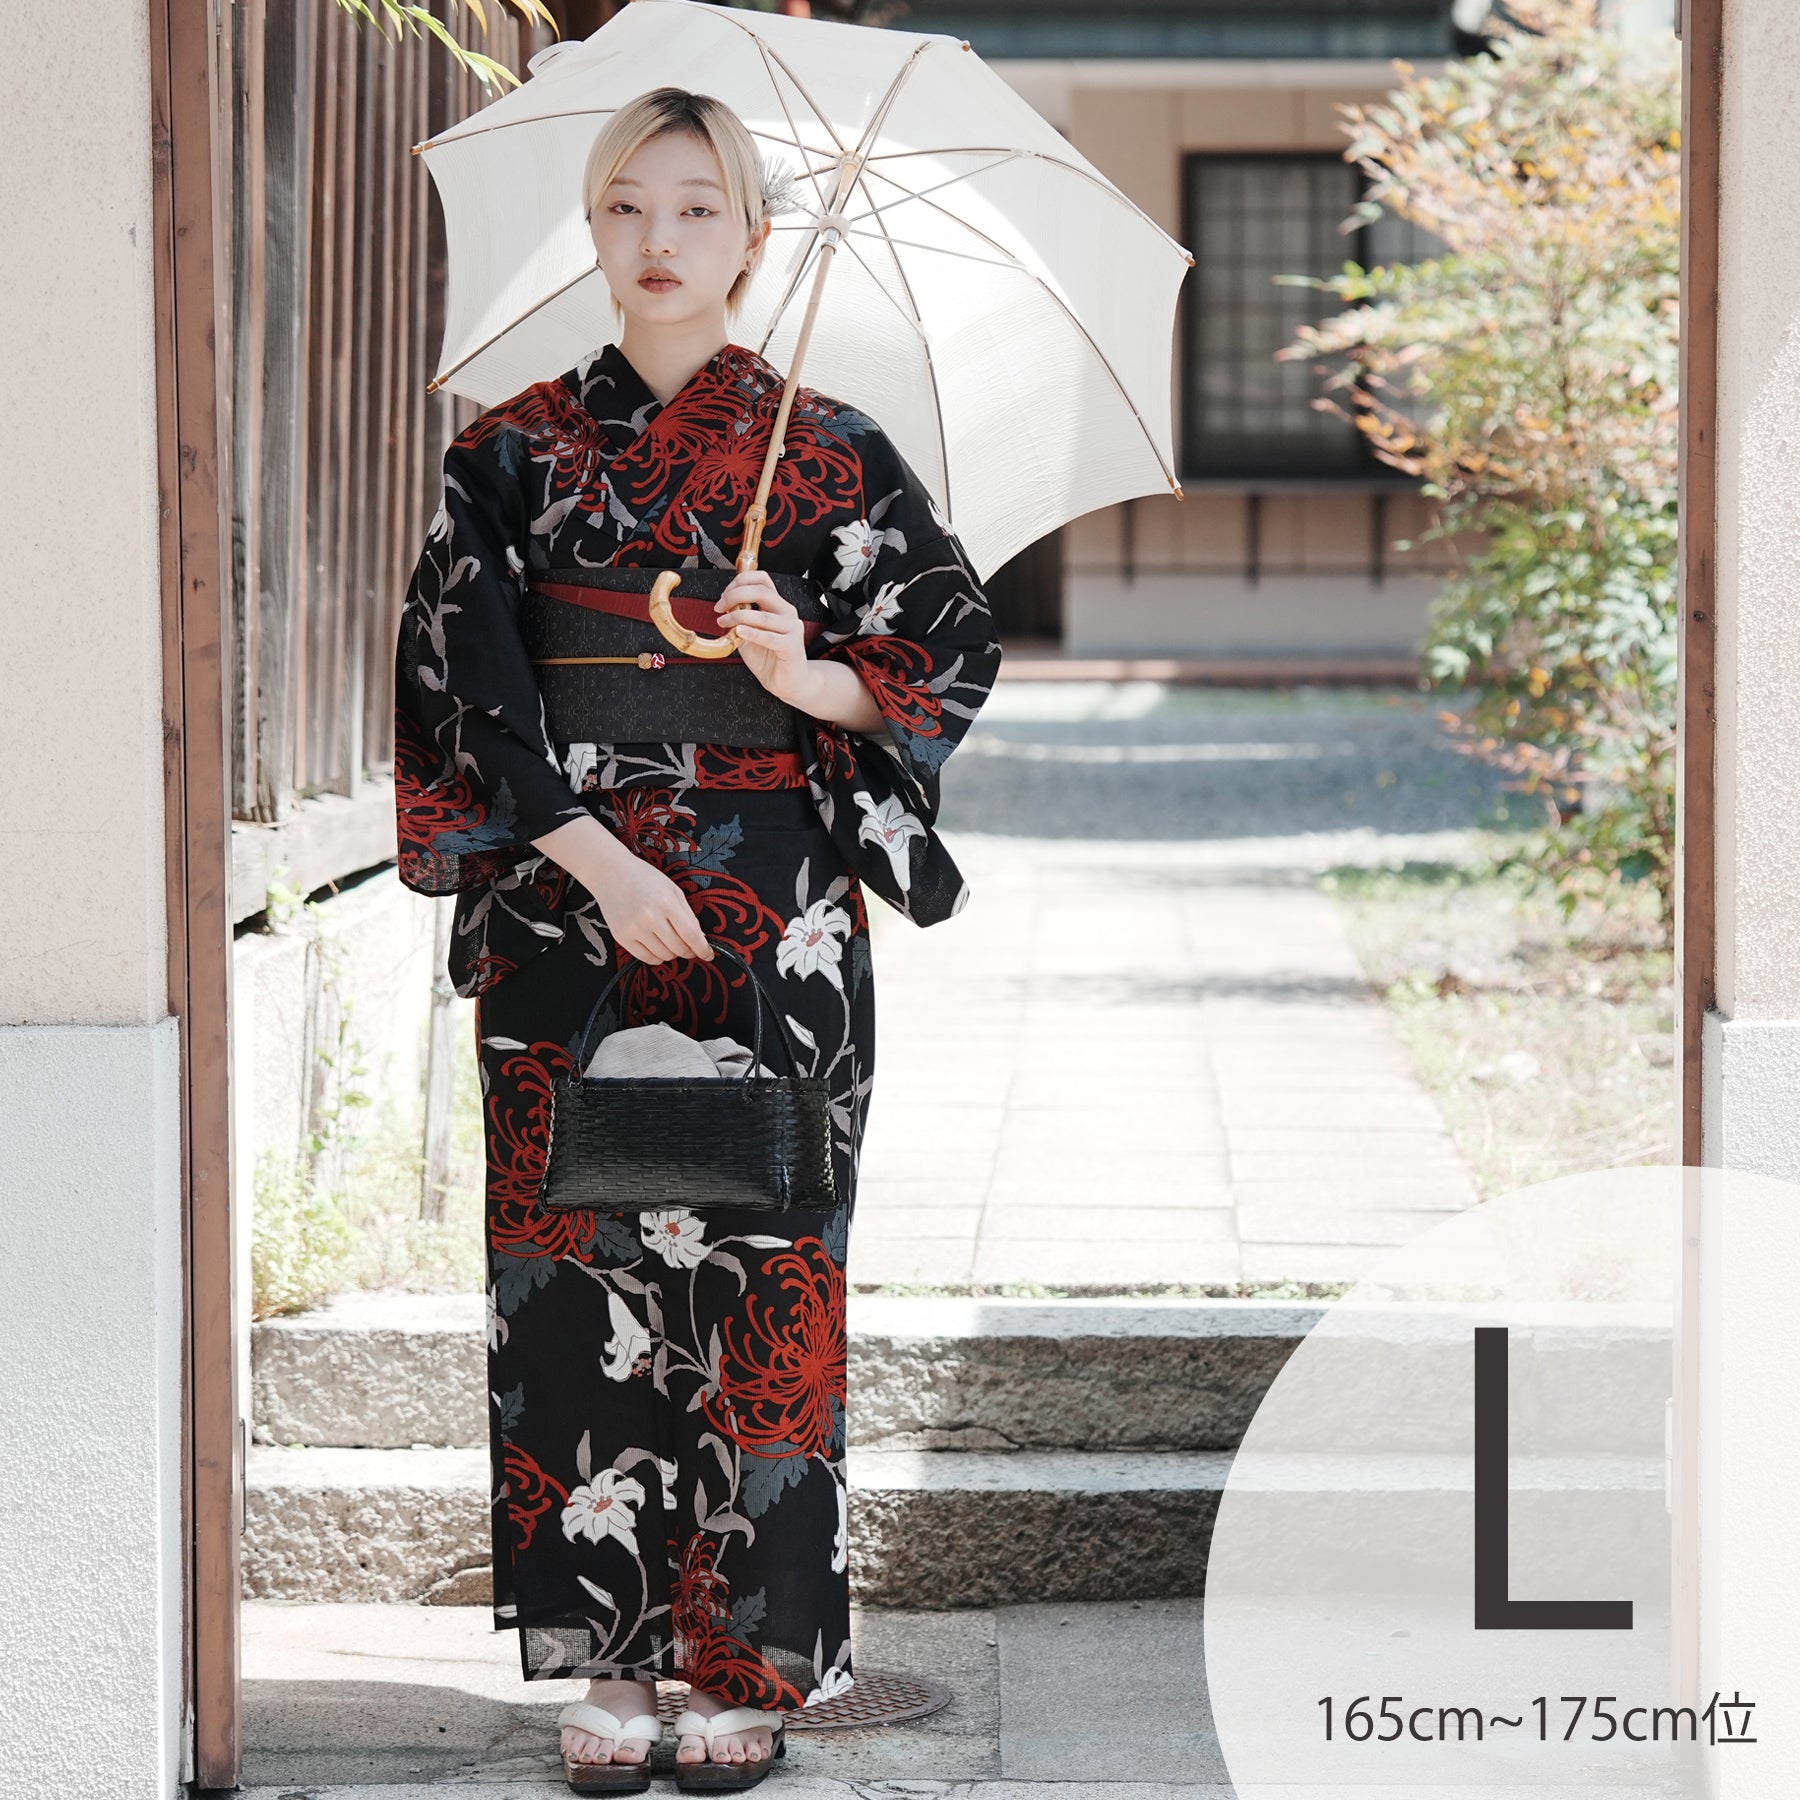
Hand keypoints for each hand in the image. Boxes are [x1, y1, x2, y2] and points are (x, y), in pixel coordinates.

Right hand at [531, 815, 711, 965]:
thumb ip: (688, 915)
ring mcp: (634, 929)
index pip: (691, 935)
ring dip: (672, 953)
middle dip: (689, 951)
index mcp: (667, 903)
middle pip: (679, 948)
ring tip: (670, 941)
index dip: (703, 949)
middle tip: (689, 946)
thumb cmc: (645, 879)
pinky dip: (657, 957)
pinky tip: (658, 946)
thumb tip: (699, 940)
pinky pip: (646, 958)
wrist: (611, 873)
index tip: (708, 954)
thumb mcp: (673, 890)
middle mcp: (649, 917)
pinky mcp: (621, 937)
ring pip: (664, 956)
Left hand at [715, 570, 884, 732]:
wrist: (788, 682)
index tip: (724, 595)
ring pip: (763, 615)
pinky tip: (739, 632)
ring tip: (724, 623)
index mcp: (777, 606)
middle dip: (735, 595)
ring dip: (738, 617)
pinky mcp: (792, 646)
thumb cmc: (769, 658)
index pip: (762, 579)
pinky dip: (752, 633)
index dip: (740, 581)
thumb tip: (725, 607)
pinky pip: (769, 637)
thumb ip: (739, 619)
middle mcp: (787, 612)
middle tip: (720, 608)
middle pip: (761, 591)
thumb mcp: (748, 634)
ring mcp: (792, 628)